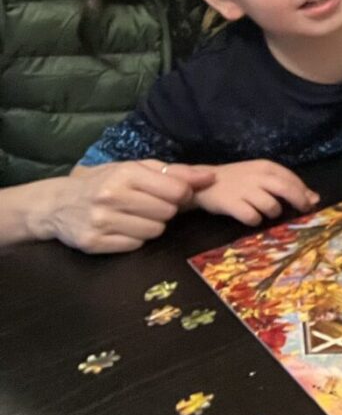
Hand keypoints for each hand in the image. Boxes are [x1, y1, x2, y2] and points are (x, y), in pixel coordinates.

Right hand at [39, 163, 213, 252]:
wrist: (58, 204)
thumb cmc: (106, 182)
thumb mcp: (136, 169)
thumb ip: (175, 171)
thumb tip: (211, 177)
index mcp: (125, 173)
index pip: (177, 190)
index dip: (182, 194)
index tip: (174, 194)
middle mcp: (112, 196)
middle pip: (167, 212)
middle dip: (165, 210)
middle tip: (150, 205)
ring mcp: (101, 221)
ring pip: (154, 231)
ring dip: (151, 225)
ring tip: (135, 216)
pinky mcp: (94, 243)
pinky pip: (135, 245)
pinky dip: (135, 238)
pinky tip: (122, 228)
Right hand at [194, 160, 318, 226]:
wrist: (202, 182)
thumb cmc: (237, 179)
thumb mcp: (261, 175)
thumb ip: (285, 183)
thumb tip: (314, 198)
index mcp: (266, 167)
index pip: (292, 179)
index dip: (304, 192)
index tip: (310, 203)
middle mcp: (257, 176)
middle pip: (287, 190)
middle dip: (299, 202)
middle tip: (302, 212)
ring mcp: (244, 190)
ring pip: (271, 205)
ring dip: (273, 213)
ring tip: (266, 213)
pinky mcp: (231, 203)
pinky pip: (252, 217)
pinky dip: (255, 220)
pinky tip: (252, 218)